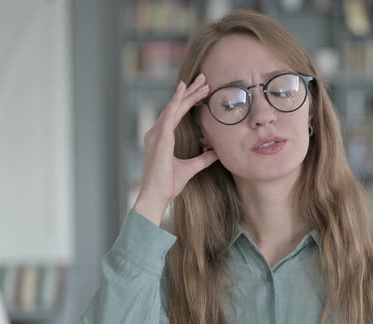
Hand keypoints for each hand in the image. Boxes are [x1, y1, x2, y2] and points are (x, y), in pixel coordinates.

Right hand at [133, 73, 216, 225]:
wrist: (156, 197)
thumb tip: (216, 152)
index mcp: (161, 139)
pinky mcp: (160, 139)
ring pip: (174, 107)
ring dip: (187, 93)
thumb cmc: (168, 185)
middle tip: (204, 78)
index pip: (177, 114)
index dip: (189, 101)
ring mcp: (156, 135)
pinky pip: (169, 116)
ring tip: (201, 82)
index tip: (202, 90)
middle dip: (190, 92)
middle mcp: (156, 133)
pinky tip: (183, 91)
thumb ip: (203, 159)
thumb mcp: (191, 168)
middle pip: (175, 107)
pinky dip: (176, 102)